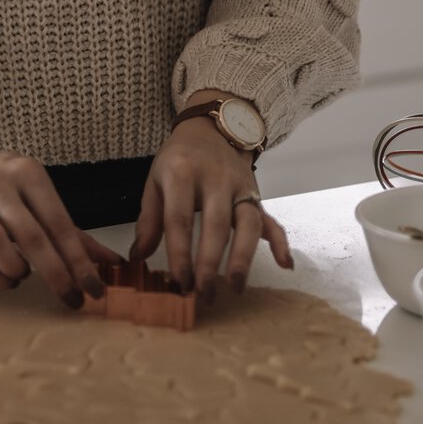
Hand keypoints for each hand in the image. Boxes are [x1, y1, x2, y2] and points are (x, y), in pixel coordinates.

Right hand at [0, 125, 124, 308]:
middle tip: (73, 299)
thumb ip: (73, 232)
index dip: (79, 260)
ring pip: (0, 249)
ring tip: (25, 274)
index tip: (95, 289)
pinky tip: (7, 278)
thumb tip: (113, 263)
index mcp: (27, 173)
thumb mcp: (38, 196)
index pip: (59, 223)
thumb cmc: (3, 188)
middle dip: (57, 275)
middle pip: (33, 238)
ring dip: (20, 271)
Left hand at [129, 117, 292, 297]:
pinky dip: (280, 241)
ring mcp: (240, 186)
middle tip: (203, 293)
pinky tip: (284, 264)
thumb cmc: (178, 160)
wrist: (210, 129)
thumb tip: (138, 257)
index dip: (179, 254)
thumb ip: (148, 219)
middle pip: (216, 225)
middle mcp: (215, 179)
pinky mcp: (256, 193)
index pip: (179, 219)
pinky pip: (271, 218)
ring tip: (235, 287)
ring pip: (248, 223)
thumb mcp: (155, 181)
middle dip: (210, 263)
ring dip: (243, 258)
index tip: (179, 282)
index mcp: (182, 173)